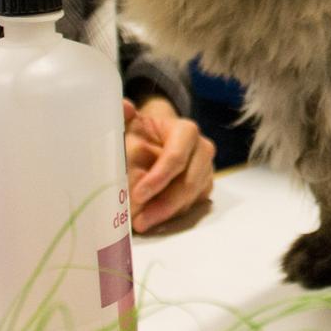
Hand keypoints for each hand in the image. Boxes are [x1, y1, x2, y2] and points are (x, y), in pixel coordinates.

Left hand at [123, 96, 214, 231]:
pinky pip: (192, 207)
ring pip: (191, 198)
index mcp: (187, 131)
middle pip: (188, 183)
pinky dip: (173, 216)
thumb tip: (124, 107)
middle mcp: (203, 150)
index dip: (159, 177)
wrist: (158, 139)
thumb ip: (124, 116)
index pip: (176, 157)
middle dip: (164, 204)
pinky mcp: (204, 188)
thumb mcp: (132, 123)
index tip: (138, 194)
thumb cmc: (143, 132)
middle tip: (139, 221)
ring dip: (167, 214)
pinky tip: (155, 221)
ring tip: (142, 224)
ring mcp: (206, 171)